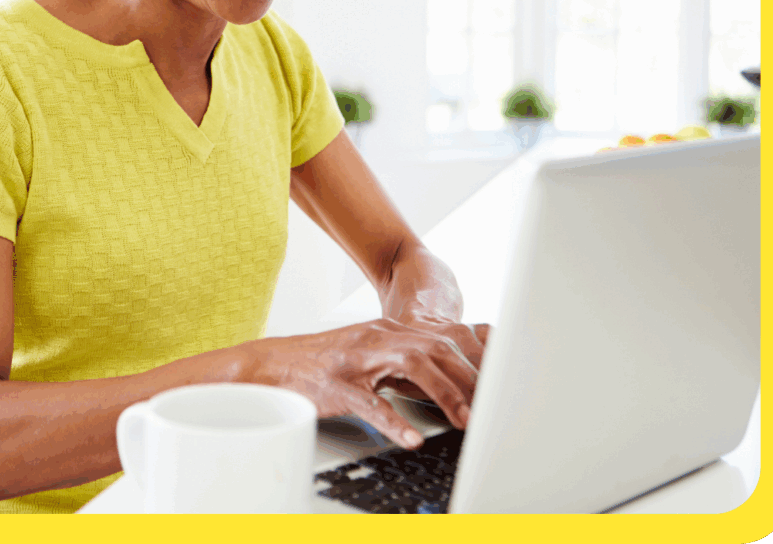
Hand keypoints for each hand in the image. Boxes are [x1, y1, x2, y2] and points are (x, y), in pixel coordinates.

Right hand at [242, 319, 482, 448]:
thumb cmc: (324, 364)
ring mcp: (357, 360)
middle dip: (467, 378)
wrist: (276, 363)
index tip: (496, 388)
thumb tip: (447, 379)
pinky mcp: (338, 385)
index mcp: (388, 332)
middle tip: (488, 408)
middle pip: (435, 348)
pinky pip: (371, 403)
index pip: (442, 341)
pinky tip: (412, 439)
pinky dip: (394, 422)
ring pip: (412, 365)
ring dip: (444, 393)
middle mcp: (377, 338)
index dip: (472, 364)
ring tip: (463, 421)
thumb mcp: (369, 354)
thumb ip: (403, 361)